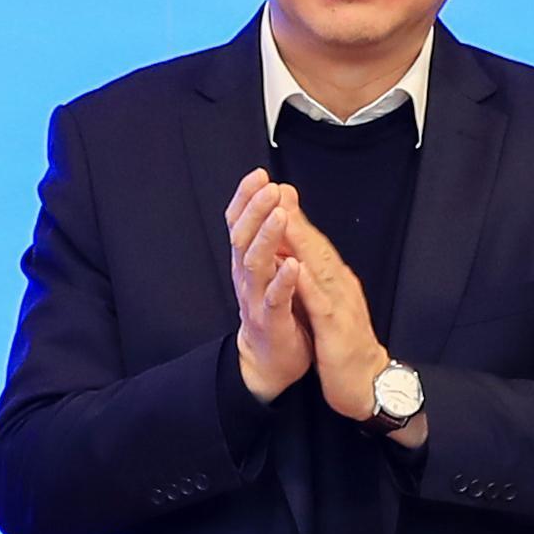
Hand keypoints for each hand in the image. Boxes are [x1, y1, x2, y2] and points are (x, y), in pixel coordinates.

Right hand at [226, 173, 312, 402]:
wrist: (272, 359)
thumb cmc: (275, 309)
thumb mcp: (272, 266)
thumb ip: (274, 233)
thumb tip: (281, 192)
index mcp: (248, 262)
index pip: (240, 224)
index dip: (246, 198)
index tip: (258, 174)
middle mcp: (247, 277)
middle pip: (243, 238)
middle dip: (254, 210)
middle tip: (267, 187)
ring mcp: (256, 299)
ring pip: (255, 264)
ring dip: (266, 238)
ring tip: (279, 215)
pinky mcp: (271, 321)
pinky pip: (275, 299)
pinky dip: (283, 281)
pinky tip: (293, 264)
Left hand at [266, 198, 400, 428]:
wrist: (368, 384)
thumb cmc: (346, 346)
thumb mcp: (329, 307)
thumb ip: (317, 281)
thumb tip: (298, 257)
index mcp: (336, 282)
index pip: (314, 244)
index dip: (295, 217)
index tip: (275, 191)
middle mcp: (341, 286)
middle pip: (317, 246)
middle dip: (296, 217)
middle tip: (276, 189)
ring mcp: (342, 305)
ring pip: (320, 266)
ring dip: (301, 240)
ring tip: (282, 215)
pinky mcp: (338, 328)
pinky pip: (321, 302)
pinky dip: (307, 283)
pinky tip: (295, 266)